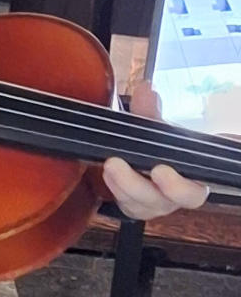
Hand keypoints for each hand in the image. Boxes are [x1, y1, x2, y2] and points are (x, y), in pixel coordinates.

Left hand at [103, 78, 208, 219]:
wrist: (157, 156)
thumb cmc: (168, 144)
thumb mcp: (161, 126)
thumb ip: (152, 111)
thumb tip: (145, 90)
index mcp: (192, 182)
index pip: (191, 194)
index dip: (176, 187)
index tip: (159, 170)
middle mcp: (172, 199)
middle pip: (157, 201)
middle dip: (134, 184)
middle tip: (116, 164)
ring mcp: (151, 205)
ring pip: (136, 205)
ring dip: (118, 185)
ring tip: (108, 164)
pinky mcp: (132, 206)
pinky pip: (122, 204)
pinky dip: (112, 189)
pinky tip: (104, 174)